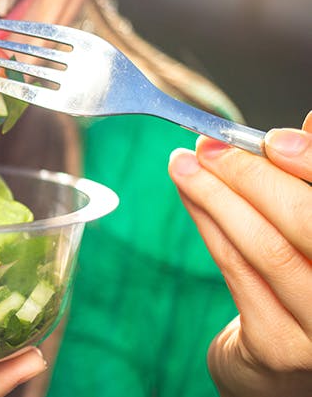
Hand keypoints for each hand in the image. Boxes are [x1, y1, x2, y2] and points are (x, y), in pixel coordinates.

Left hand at [168, 111, 311, 396]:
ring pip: (267, 249)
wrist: (287, 359)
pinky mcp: (281, 348)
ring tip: (184, 164)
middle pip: (306, 224)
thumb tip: (304, 125)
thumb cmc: (307, 273)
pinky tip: (190, 197)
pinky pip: (238, 273)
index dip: (309, 164)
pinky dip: (209, 226)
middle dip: (251, 177)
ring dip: (216, 197)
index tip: (271, 138)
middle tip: (208, 146)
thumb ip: (311, 181)